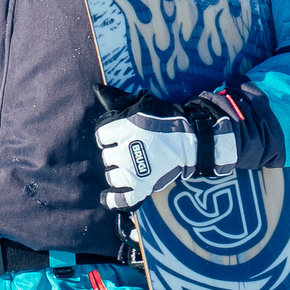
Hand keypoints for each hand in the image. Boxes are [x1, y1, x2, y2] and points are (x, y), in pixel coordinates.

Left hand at [95, 94, 236, 210]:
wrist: (193, 140)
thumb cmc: (168, 119)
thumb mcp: (143, 103)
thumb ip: (118, 100)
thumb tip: (96, 88)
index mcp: (121, 129)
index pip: (101, 135)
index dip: (109, 136)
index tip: (118, 136)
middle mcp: (123, 150)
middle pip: (107, 156)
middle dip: (116, 153)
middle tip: (131, 149)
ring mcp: (132, 171)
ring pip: (112, 176)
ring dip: (118, 172)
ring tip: (130, 166)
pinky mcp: (143, 186)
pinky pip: (121, 199)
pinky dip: (113, 200)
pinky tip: (106, 198)